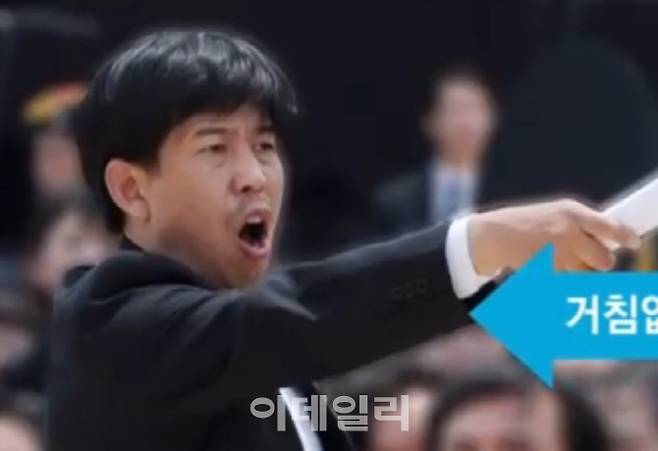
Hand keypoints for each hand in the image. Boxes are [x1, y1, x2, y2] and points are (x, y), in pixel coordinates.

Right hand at [468, 199, 640, 274]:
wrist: (491, 236)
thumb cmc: (524, 225)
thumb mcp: (553, 214)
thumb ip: (581, 225)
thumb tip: (610, 242)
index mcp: (571, 212)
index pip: (610, 226)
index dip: (625, 236)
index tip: (632, 242)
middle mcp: (568, 232)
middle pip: (603, 259)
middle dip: (597, 263)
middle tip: (585, 260)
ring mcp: (558, 254)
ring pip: (584, 275)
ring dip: (575, 272)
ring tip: (555, 261)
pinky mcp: (548, 272)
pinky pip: (565, 283)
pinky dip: (558, 280)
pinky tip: (543, 267)